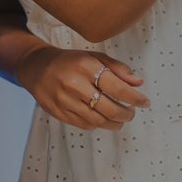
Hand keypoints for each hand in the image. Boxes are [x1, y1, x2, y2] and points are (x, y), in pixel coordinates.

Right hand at [15, 46, 147, 130]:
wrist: (36, 68)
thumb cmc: (70, 61)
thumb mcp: (94, 57)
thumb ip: (117, 69)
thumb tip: (138, 82)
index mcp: (86, 66)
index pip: (117, 87)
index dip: (135, 98)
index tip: (145, 102)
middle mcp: (75, 84)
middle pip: (109, 108)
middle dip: (126, 113)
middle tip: (132, 112)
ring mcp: (65, 101)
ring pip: (98, 120)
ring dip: (115, 122)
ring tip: (121, 118)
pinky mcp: (59, 113)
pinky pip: (85, 124)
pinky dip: (99, 124)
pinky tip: (104, 118)